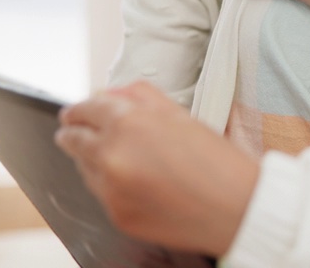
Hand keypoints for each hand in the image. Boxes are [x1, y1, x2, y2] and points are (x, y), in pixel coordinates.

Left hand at [54, 82, 258, 256]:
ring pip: (83, 167)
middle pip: (73, 139)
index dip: (78, 109)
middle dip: (73, 132)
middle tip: (74, 130)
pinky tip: (132, 181)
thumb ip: (141, 98)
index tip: (74, 112)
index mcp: (130, 123)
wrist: (237, 208)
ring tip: (115, 157)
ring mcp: (111, 189)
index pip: (86, 109)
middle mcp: (112, 155)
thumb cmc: (218, 161)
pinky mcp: (117, 215)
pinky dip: (109, 184)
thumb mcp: (182, 116)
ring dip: (91, 158)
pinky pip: (101, 194)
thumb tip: (111, 94)